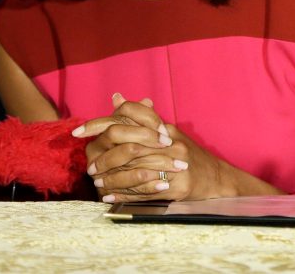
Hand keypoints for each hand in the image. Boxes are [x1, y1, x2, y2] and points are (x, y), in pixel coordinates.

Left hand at [73, 94, 226, 202]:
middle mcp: (168, 142)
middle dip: (104, 158)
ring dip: (112, 179)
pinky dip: (125, 195)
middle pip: (127, 146)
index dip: (99, 123)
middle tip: (90, 168)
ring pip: (134, 171)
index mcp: (161, 127)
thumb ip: (139, 116)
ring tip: (96, 184)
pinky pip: (145, 191)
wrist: (216, 179)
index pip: (127, 115)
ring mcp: (174, 164)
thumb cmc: (185, 154)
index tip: (78, 131)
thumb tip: (115, 97)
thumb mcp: (164, 130)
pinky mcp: (178, 186)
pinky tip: (109, 198)